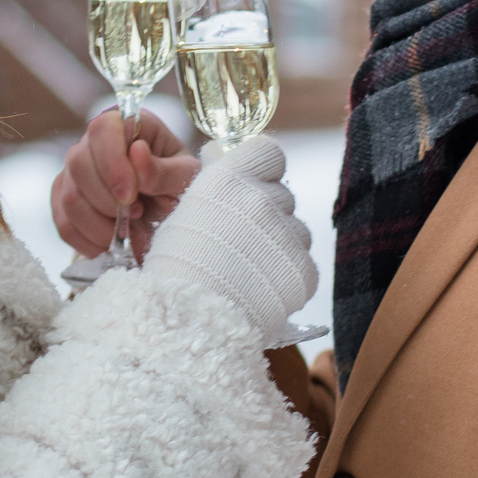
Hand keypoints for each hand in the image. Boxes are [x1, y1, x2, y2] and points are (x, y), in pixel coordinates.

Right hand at [51, 107, 199, 259]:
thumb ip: (164, 170)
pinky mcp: (63, 198)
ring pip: (69, 197)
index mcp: (127, 124)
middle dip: (106, 200)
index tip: (131, 197)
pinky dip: (89, 240)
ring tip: (129, 230)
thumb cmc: (178, 187)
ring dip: (100, 225)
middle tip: (137, 215)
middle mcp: (93, 142)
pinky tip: (112, 241)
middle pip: (77, 163)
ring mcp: (74, 171)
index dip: (111, 163)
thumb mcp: (185, 179)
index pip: (102, 130)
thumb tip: (137, 152)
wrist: (167, 214)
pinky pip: (64, 223)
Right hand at [143, 137, 317, 346]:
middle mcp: (261, 200)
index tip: (253, 185)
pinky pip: (302, 266)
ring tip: (249, 273)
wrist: (186, 325)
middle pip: (282, 195)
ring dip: (279, 246)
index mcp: (228, 180)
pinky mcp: (303, 271)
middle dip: (267, 215)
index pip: (269, 152)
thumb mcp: (183, 215)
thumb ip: (213, 187)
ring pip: (295, 231)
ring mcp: (286, 236)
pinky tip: (261, 292)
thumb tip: (219, 154)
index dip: (263, 169)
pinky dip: (287, 277)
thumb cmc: (174, 271)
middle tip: (242, 244)